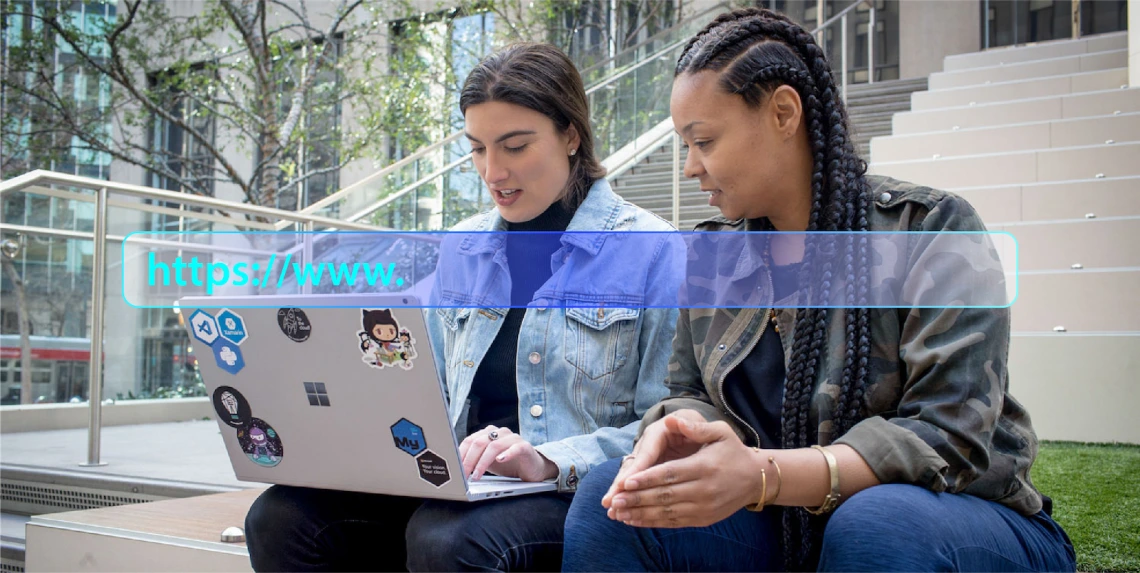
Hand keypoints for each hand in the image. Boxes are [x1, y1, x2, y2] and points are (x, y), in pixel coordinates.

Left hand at [458, 426, 557, 481]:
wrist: (532, 469)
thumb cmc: (508, 464)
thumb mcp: (487, 462)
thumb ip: (474, 461)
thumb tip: (456, 469)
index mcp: (488, 434)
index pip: (470, 440)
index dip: (460, 454)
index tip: (454, 468)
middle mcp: (500, 433)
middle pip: (479, 442)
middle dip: (469, 460)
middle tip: (464, 475)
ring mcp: (513, 438)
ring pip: (494, 446)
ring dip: (483, 462)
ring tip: (477, 475)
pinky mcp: (525, 447)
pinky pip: (515, 448)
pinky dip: (507, 454)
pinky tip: (500, 460)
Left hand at [608, 415, 762, 527]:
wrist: (755, 478)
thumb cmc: (733, 451)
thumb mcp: (721, 432)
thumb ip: (697, 428)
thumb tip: (674, 420)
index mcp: (704, 467)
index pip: (670, 474)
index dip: (647, 479)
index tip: (626, 482)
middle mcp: (704, 490)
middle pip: (665, 496)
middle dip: (637, 499)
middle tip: (615, 500)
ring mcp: (703, 508)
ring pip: (667, 512)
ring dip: (641, 514)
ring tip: (619, 513)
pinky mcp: (702, 519)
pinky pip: (674, 522)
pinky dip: (653, 522)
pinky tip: (635, 520)